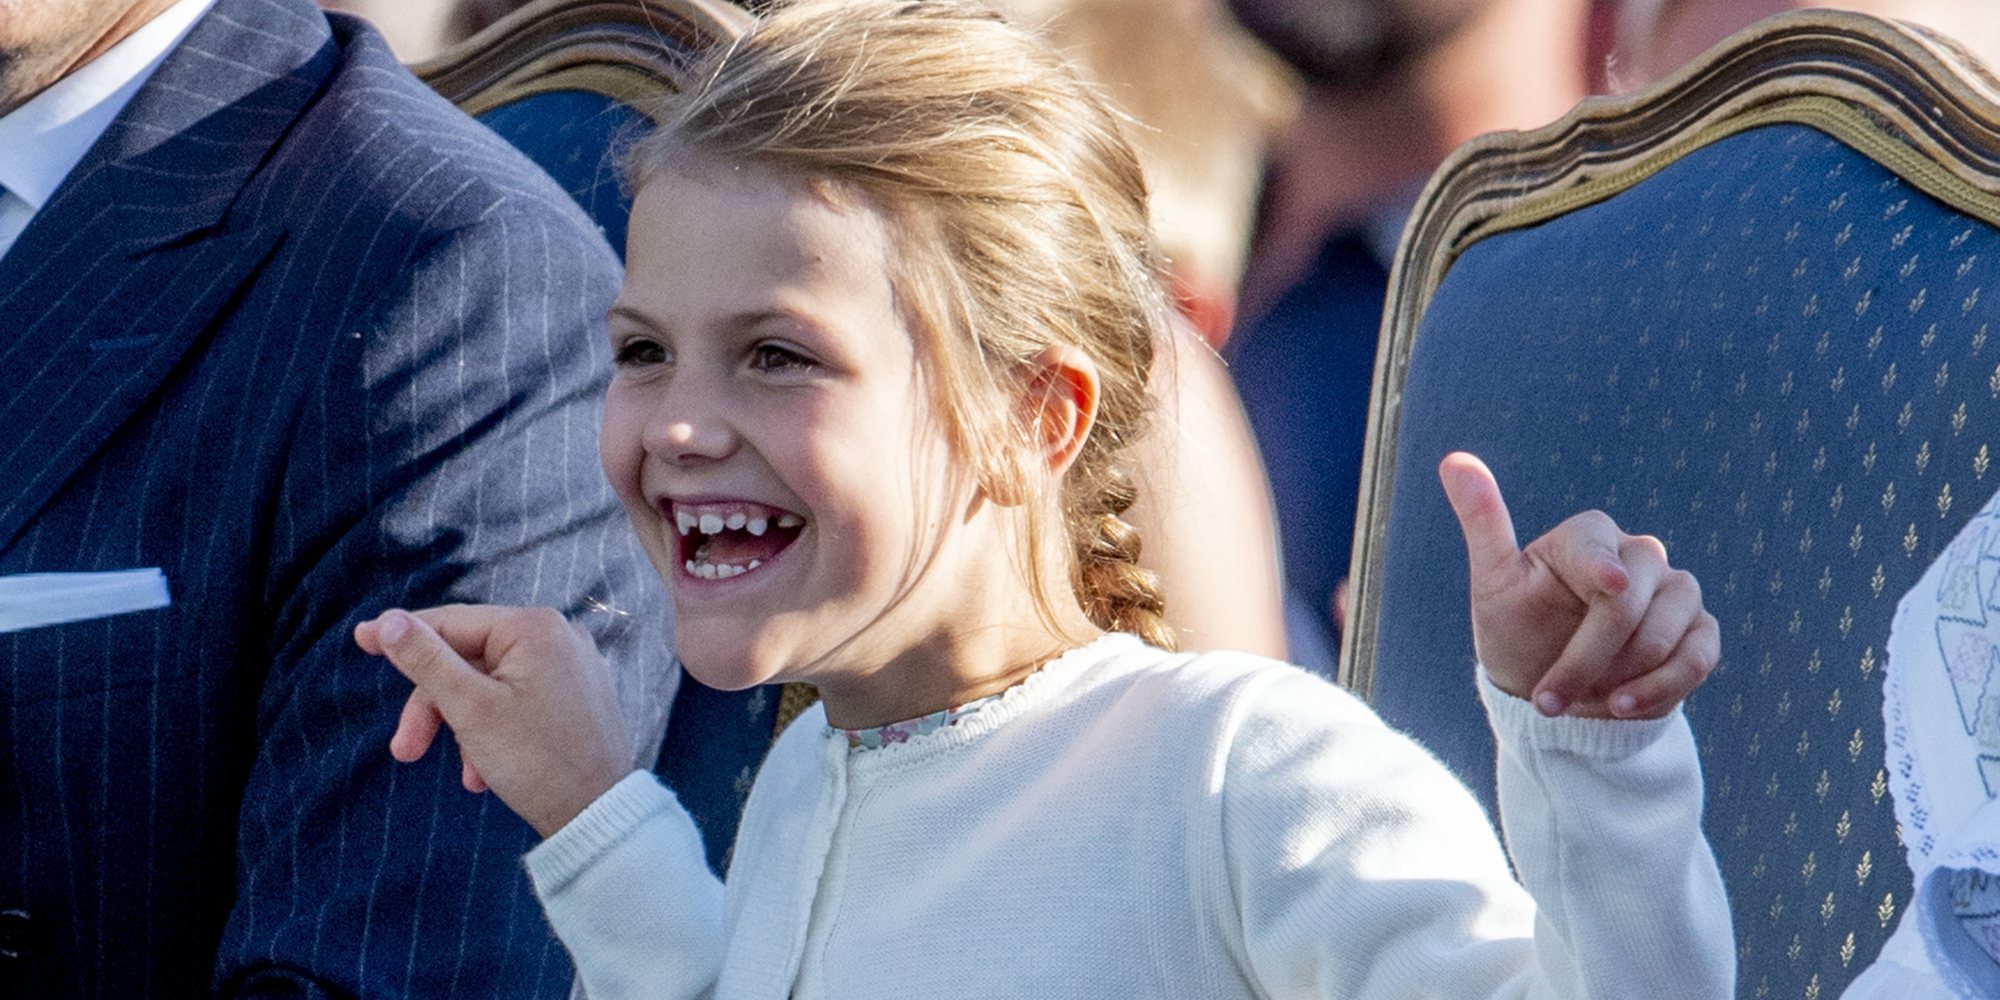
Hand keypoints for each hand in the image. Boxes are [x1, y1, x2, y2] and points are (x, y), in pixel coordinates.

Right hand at [355, 605, 632, 836]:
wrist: (599, 817)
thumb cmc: (536, 761)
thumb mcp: (469, 708)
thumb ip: (426, 661)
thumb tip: (389, 621)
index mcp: (534, 627)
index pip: (452, 622)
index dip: (403, 635)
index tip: (360, 639)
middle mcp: (559, 636)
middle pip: (469, 659)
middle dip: (435, 707)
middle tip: (405, 752)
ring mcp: (572, 666)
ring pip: (491, 686)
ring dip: (464, 729)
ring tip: (466, 777)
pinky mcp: (577, 696)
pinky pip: (519, 702)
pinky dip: (494, 733)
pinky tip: (486, 774)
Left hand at [1439, 452, 1718, 718]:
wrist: (1554, 691)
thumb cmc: (1517, 631)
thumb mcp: (1493, 582)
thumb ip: (1483, 522)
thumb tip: (1452, 459)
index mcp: (1588, 536)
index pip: (1598, 545)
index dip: (1602, 566)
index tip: (1607, 587)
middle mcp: (1638, 555)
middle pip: (1630, 599)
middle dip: (1588, 655)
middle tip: (1550, 698)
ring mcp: (1674, 593)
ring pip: (1668, 629)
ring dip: (1624, 675)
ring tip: (1583, 703)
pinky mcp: (1698, 632)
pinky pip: (1700, 655)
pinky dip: (1664, 686)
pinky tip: (1624, 707)